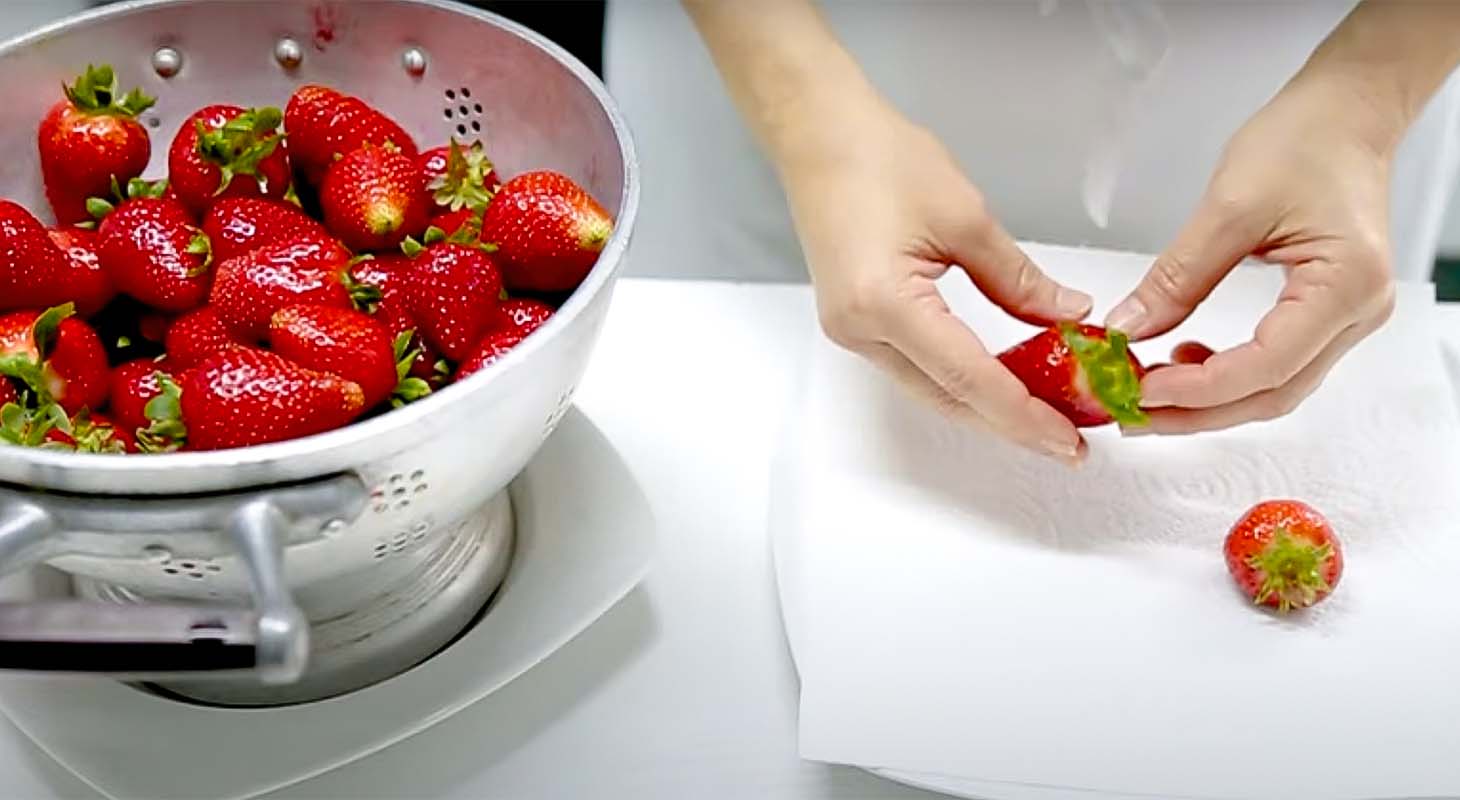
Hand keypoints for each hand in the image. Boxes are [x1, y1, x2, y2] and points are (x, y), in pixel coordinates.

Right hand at [782, 100, 1093, 460]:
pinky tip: (1000, 379)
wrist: (819, 134)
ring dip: (986, 403)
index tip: (1067, 438)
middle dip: (1009, 422)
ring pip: (930, 389)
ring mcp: (851, 330)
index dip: (1021, 414)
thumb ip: (1018, 280)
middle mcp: (859, 330)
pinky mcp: (854, 321)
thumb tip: (1068, 317)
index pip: (968, 377)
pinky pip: (916, 366)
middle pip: (946, 397)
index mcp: (884, 304)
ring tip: (1044, 413)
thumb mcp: (967, 218)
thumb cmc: (879, 159)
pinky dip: (961, 378)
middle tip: (1068, 437)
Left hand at [1106, 78, 1396, 433]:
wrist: (1345, 114)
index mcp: (1345, 285)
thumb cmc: (1305, 142)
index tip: (1141, 391)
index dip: (1200, 390)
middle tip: (1132, 413)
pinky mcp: (1327, 313)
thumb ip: (1177, 278)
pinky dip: (1228, 376)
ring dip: (1210, 401)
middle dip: (1198, 412)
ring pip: (1275, 388)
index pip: (1267, 366)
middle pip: (1272, 393)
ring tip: (1148, 392)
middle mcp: (1358, 312)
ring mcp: (1348, 317)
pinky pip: (1278, 364)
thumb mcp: (1228, 207)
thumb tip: (1128, 330)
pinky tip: (1185, 362)